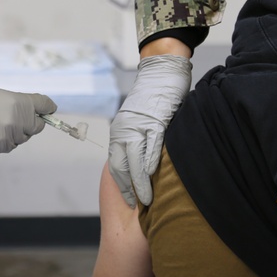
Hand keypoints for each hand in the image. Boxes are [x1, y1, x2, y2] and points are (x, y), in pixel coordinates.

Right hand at [0, 83, 55, 159]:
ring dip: (10, 133)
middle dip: (27, 123)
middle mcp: (15, 123)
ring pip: (17, 140)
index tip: (48, 109)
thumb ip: (15, 104)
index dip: (46, 107)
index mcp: (18, 104)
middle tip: (9, 115)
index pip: (44, 106)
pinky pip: (0, 148)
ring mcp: (4, 140)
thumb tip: (27, 116)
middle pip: (34, 127)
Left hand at [109, 54, 191, 206]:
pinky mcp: (155, 122)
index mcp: (119, 131)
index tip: (128, 200)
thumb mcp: (138, 119)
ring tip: (147, 200)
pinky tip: (155, 179)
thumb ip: (137, 138)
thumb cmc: (153, 97)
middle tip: (136, 206)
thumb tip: (141, 161)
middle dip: (128, 189)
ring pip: (136, 162)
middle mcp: (124, 131)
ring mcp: (139, 127)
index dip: (122, 184)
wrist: (161, 71)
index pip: (116, 165)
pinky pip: (152, 148)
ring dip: (141, 183)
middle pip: (122, 167)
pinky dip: (152, 165)